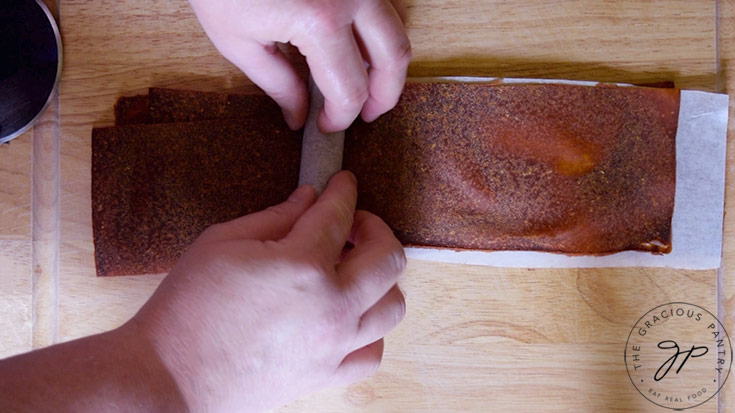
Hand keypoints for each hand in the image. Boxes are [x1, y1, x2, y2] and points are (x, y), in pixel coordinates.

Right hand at [131, 171, 406, 411]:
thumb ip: (275, 216)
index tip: (342, 182)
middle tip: (350, 224)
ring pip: (392, 305)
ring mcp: (334, 345)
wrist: (169, 378)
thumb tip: (309, 198)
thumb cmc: (187, 308)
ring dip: (380, 279)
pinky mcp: (326, 375)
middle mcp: (331, 306)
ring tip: (351, 270)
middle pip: (389, 256)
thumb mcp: (222, 243)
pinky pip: (373, 352)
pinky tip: (349, 315)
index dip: (344, 189)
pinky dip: (371, 329)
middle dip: (375, 228)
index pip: (340, 213)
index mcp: (302, 265)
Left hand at [188, 0, 411, 131]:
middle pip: (393, 58)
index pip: (349, 89)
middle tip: (366, 114)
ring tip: (363, 82)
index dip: (341, 117)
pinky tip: (353, 46)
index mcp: (321, 21)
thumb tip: (299, 116)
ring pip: (395, 29)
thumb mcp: (238, 41)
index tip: (327, 125)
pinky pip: (381, 6)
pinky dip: (374, 32)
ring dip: (385, 62)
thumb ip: (277, 84)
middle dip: (384, 95)